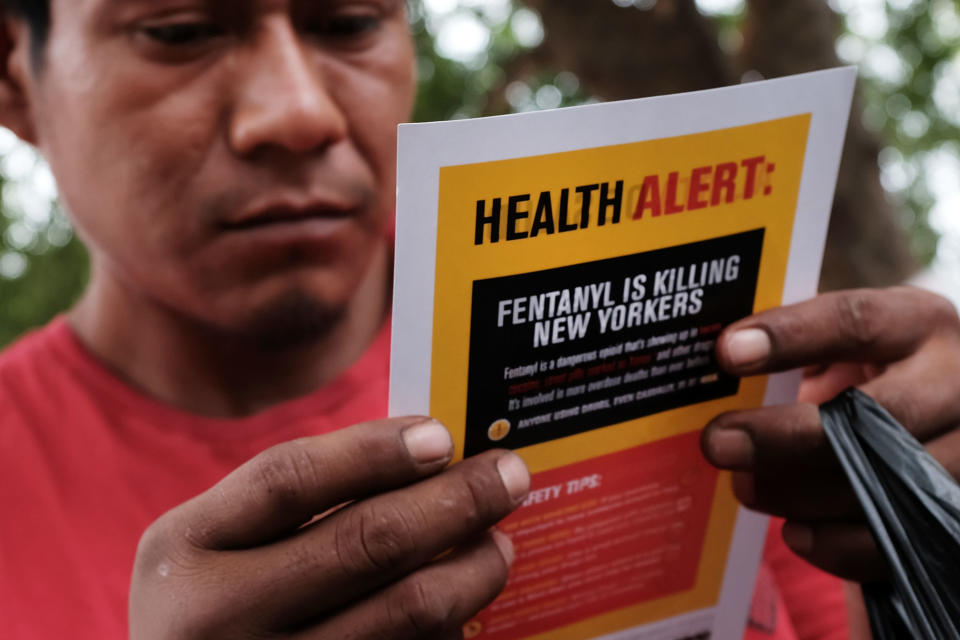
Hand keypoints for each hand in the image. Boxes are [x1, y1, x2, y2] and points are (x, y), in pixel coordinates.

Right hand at [129, 417, 529, 638]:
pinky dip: (451, 629)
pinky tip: (464, 609)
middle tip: (508, 474)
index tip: (441, 434)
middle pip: (365, 542)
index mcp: (183, 551)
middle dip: (456, 500)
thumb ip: (292, 504)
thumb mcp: (212, 546)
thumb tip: (425, 456)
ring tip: (498, 543)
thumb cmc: (211, 611)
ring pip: (406, 612)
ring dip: (473, 569)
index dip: (375, 450)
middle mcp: (215, 619)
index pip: (290, 478)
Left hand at [700, 287, 959, 580]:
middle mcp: (956, 381)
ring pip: (886, 483)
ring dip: (800, 492)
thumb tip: (708, 370)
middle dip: (783, 434)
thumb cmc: (866, 378)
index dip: (789, 337)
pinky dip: (837, 543)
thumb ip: (792, 353)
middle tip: (717, 442)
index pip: (854, 321)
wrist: (932, 424)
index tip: (726, 353)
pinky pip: (897, 540)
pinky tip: (794, 532)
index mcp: (918, 324)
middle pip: (875, 413)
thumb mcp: (841, 349)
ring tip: (745, 487)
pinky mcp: (957, 512)